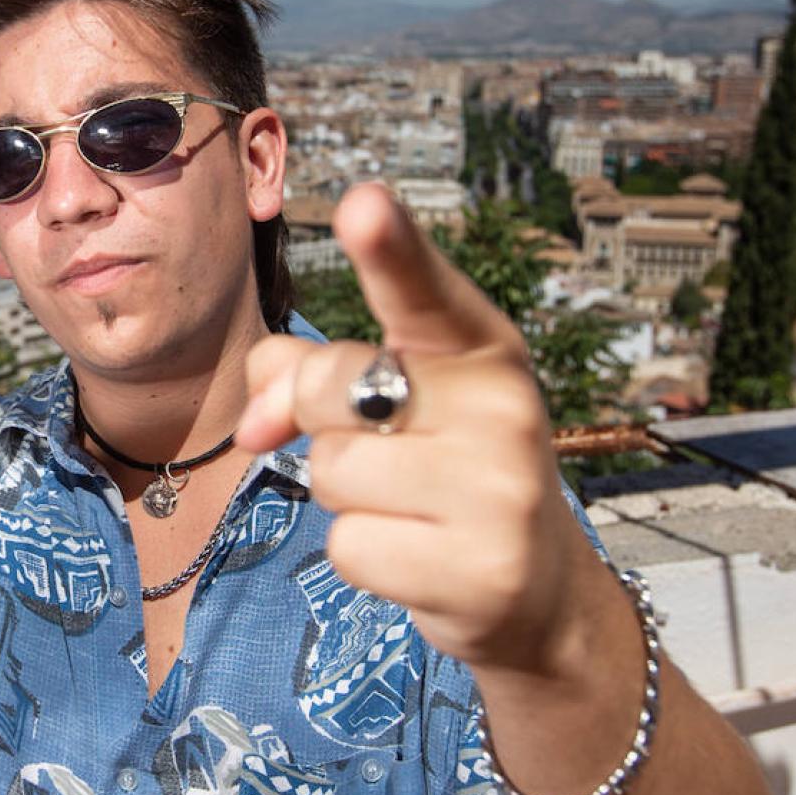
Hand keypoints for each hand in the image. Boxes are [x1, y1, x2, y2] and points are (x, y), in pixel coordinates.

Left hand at [236, 183, 604, 677]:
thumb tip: (259, 414)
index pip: (426, 290)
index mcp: (481, 346)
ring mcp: (498, 493)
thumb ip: (312, 371)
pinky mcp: (478, 571)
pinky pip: (348, 547)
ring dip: (347, 498)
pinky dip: (365, 557)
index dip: (390, 249)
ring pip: (331, 473)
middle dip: (319, 420)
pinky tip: (421, 556)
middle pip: (328, 385)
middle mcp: (503, 407)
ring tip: (413, 508)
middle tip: (385, 447)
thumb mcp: (395, 400)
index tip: (363, 204)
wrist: (536, 590)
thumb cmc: (447, 469)